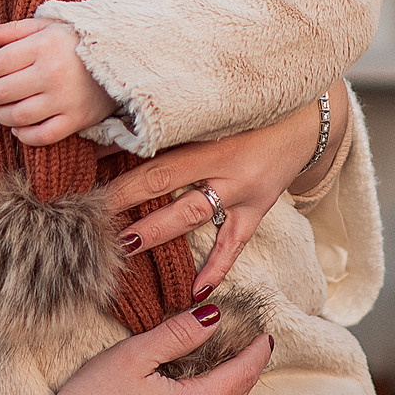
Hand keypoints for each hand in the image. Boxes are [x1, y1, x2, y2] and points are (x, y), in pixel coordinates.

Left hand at [0, 19, 118, 146]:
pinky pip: (43, 136)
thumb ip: (13, 30)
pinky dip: (24, 136)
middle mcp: (52, 74)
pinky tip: (18, 127)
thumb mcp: (46, 26)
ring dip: (0, 115)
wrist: (120, 56)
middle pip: (2, 92)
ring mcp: (65, 99)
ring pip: (18, 116)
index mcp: (43, 46)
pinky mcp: (77, 119)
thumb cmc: (76, 39)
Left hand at [97, 89, 346, 298]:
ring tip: (125, 248)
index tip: (85, 178)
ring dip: (157, 232)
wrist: (309, 115)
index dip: (121, 170)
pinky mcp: (258, 209)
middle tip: (92, 216)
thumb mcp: (215, 106)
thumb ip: (177, 119)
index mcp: (211, 139)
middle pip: (166, 187)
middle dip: (127, 203)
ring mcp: (244, 192)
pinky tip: (196, 292)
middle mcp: (227, 167)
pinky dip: (216, 268)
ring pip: (193, 216)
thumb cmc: (254, 103)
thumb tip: (121, 123)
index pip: (156, 158)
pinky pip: (234, 244)